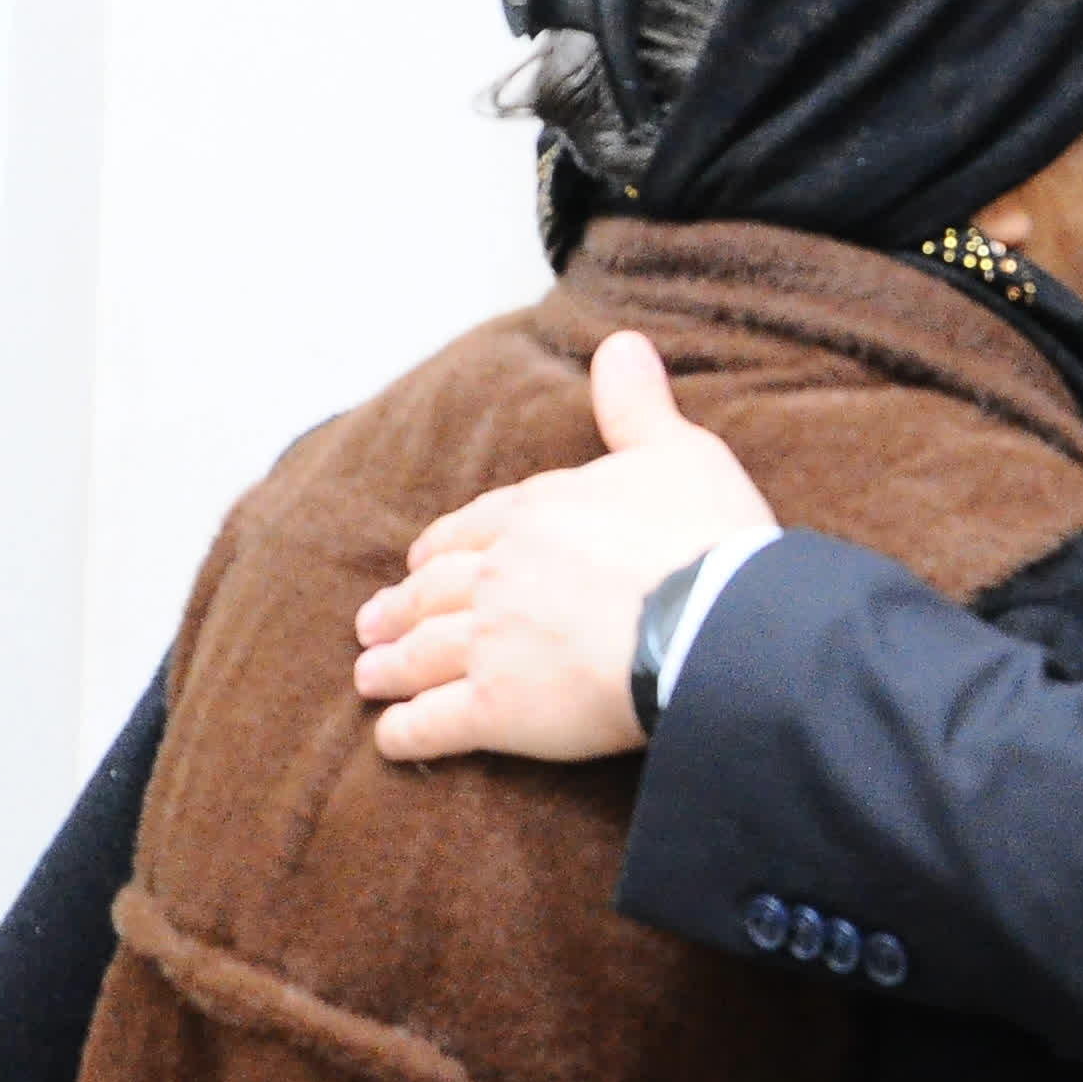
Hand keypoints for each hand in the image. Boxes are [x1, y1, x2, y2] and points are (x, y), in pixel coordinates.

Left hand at [352, 331, 775, 761]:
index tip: (422, 560)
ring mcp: (490, 642)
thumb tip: (621, 342)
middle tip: (372, 622)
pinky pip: (434, 722)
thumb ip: (636, 404)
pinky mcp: (496, 709)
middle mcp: (499, 573)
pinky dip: (407, 731)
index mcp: (537, 512)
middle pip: (435, 590)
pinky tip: (390, 738)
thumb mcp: (677, 452)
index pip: (473, 527)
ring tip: (369, 675)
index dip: (444, 547)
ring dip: (392, 665)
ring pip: (422, 651)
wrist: (713, 621)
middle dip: (402, 605)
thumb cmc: (706, 538)